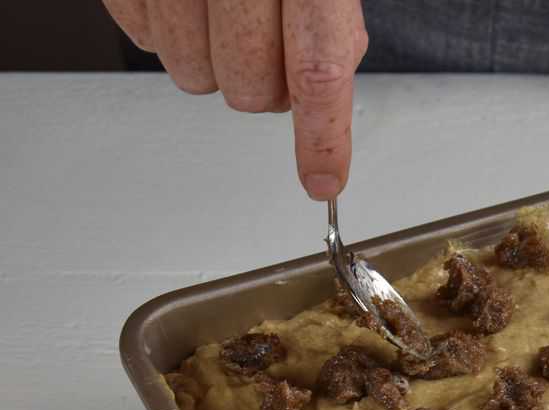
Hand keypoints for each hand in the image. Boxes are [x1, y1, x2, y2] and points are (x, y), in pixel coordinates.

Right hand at [102, 0, 367, 199]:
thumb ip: (332, 22)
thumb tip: (327, 88)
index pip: (317, 69)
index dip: (322, 137)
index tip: (323, 180)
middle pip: (250, 88)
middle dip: (269, 88)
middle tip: (273, 48)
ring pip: (193, 75)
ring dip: (216, 62)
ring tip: (228, 14)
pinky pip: (143, 39)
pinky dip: (169, 32)